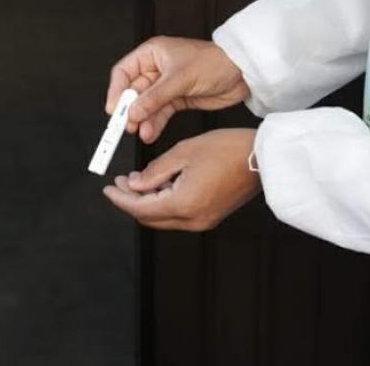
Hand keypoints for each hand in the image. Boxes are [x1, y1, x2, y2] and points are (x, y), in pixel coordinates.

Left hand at [102, 128, 259, 231]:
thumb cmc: (227, 149)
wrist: (262, 158)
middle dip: (131, 201)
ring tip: (135, 181)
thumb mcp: (184, 152)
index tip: (107, 189)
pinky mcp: (210, 216)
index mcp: (184, 204)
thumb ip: (155, 171)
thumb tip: (134, 185)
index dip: (119, 199)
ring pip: (163, 218)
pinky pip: (178, 215)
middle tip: (119, 182)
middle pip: (150, 218)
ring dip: (147, 201)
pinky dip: (163, 202)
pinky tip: (157, 185)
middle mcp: (193, 219)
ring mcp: (203, 220)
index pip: (140, 208)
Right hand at [106, 37, 249, 143]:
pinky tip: (150, 133)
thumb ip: (154, 97)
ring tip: (140, 132)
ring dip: (142, 120)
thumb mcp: (180, 78)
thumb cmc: (214, 62)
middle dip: (129, 110)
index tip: (113, 109)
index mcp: (153, 53)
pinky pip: (160, 113)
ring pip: (146, 105)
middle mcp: (156, 69)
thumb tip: (132, 111)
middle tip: (125, 126)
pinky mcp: (177, 99)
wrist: (242, 74)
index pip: (124, 72)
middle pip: (133, 91)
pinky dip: (154, 124)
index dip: (116, 91)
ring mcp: (166, 85)